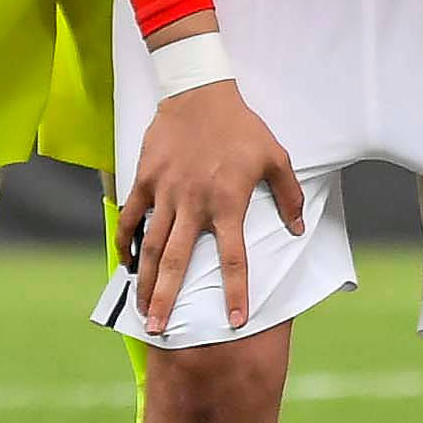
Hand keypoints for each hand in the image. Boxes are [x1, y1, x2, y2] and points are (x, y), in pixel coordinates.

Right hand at [124, 77, 305, 336]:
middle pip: (178, 261)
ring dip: (144, 279)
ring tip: (141, 308)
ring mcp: (166, 193)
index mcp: (229, 203)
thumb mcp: (276, 156)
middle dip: (168, 298)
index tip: (236, 322)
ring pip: (150, 245)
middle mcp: (194, 204)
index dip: (236, 292)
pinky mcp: (145, 179)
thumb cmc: (241, 127)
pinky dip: (125, 241)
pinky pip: (131, 217)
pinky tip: (125, 263)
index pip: (233, 258)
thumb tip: (296, 229)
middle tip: (160, 330)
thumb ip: (288, 195)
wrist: (199, 92)